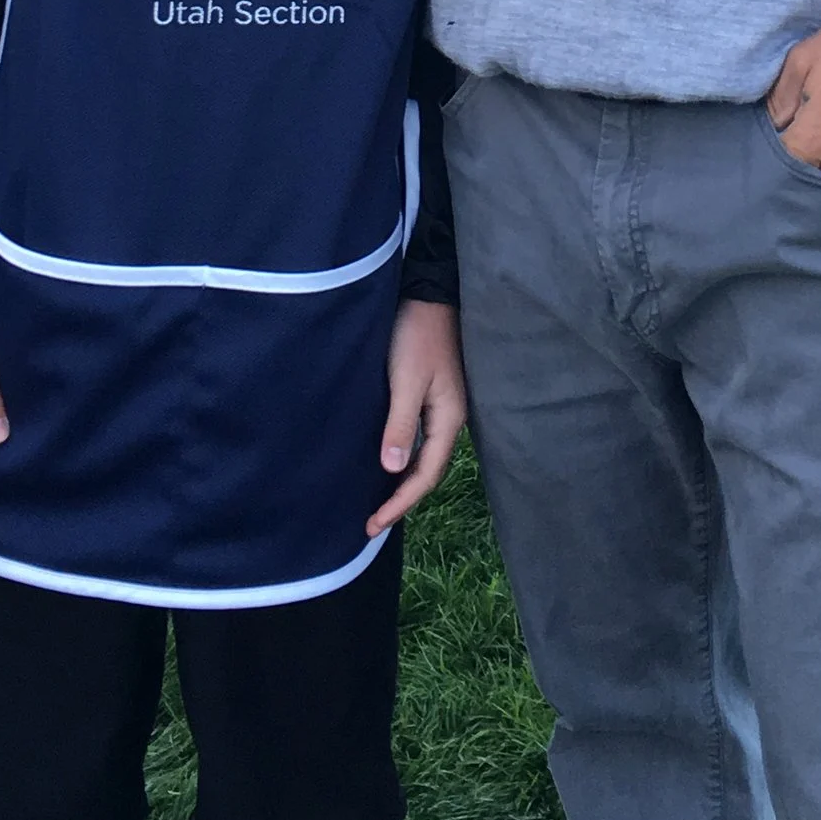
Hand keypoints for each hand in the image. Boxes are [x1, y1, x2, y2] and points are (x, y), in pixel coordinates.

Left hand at [367, 297, 466, 533]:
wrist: (429, 295)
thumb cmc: (417, 334)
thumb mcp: (406, 380)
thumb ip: (400, 424)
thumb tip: (393, 470)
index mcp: (448, 419)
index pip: (425, 476)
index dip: (400, 503)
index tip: (373, 524)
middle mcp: (449, 418)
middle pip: (428, 471)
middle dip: (402, 499)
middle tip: (371, 522)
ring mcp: (442, 407)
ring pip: (424, 456)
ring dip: (402, 482)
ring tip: (378, 502)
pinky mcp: (431, 395)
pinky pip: (419, 438)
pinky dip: (404, 458)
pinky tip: (388, 461)